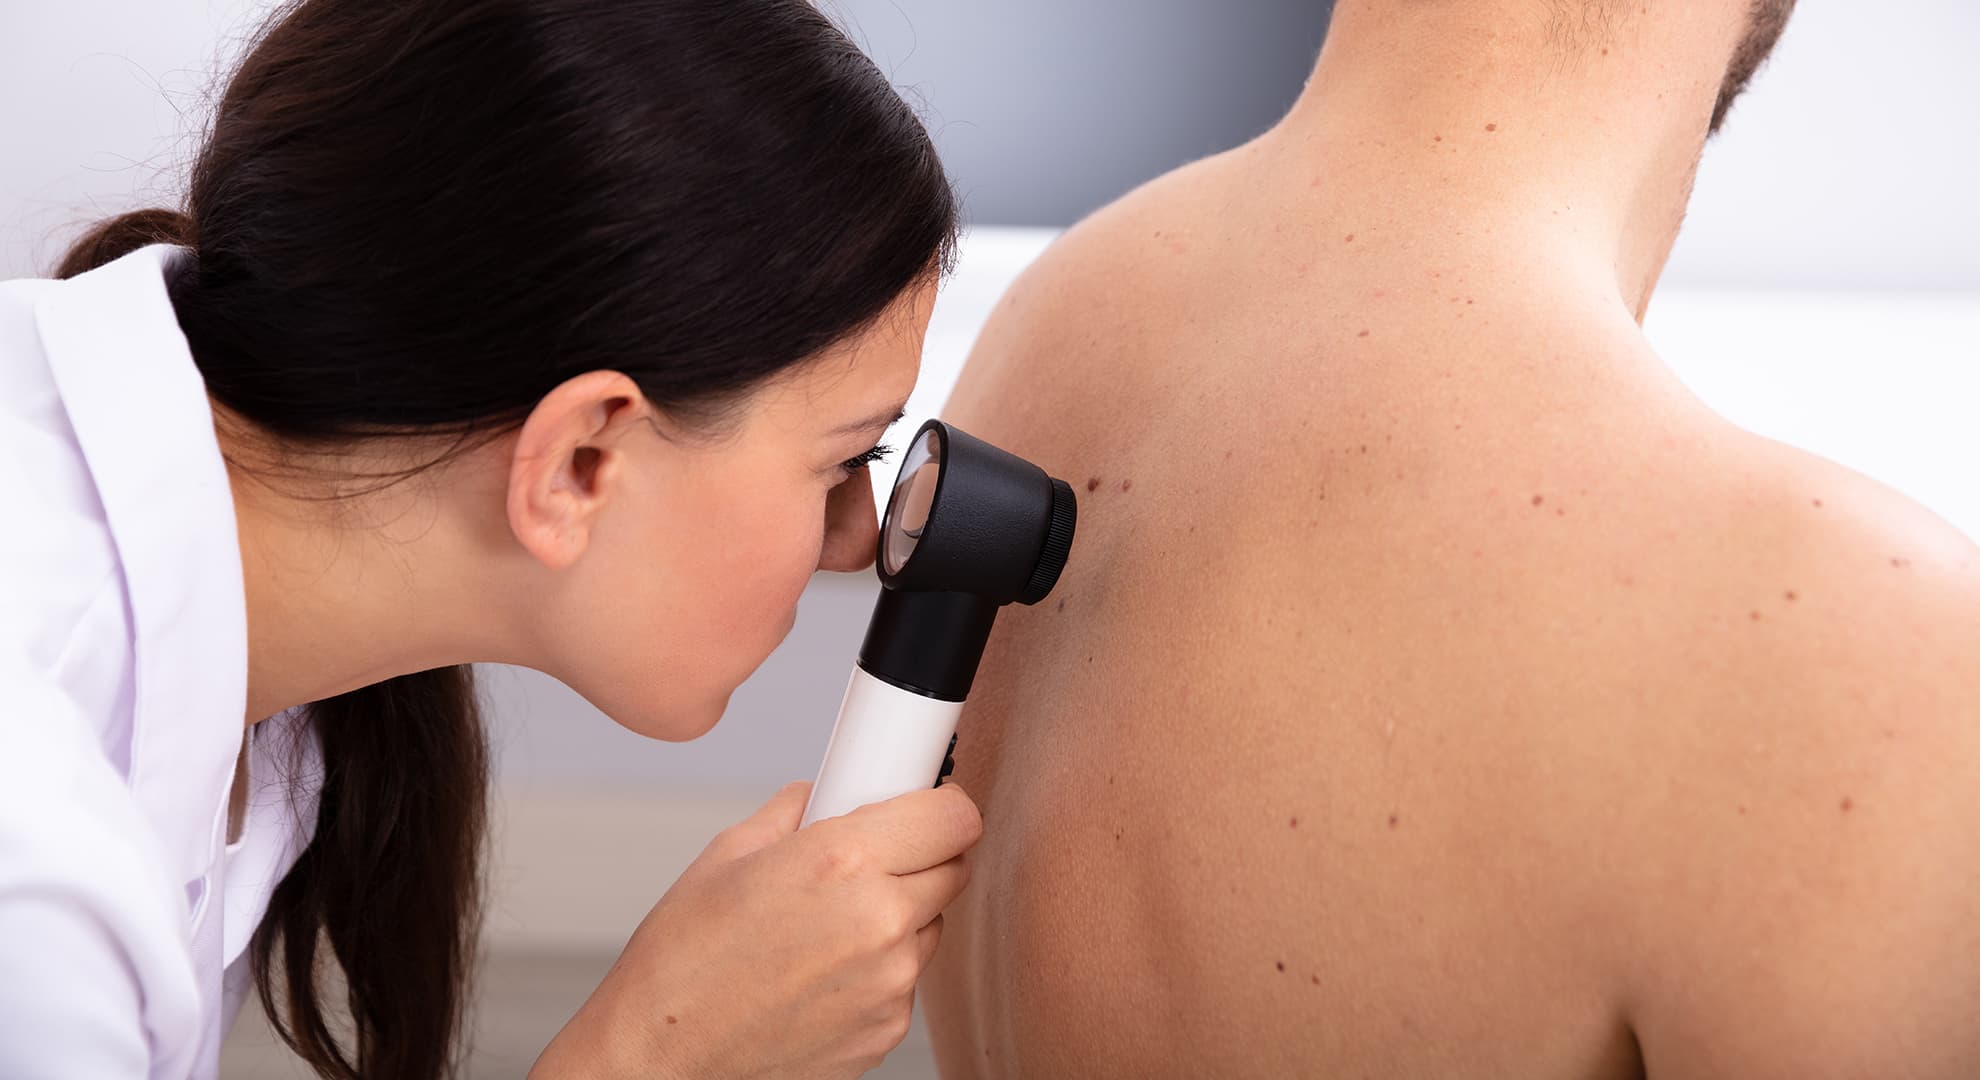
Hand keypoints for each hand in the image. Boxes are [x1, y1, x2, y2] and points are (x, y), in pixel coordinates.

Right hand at [530, 780, 982, 1079]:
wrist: (662, 1056)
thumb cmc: (682, 959)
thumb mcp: (730, 852)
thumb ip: (800, 809)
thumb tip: (832, 789)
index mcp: (843, 862)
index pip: (955, 817)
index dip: (941, 806)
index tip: (925, 805)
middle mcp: (880, 922)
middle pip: (953, 868)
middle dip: (920, 856)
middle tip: (868, 860)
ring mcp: (890, 984)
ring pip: (931, 924)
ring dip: (901, 914)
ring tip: (828, 924)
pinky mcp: (887, 1030)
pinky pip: (906, 978)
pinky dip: (879, 968)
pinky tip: (820, 972)